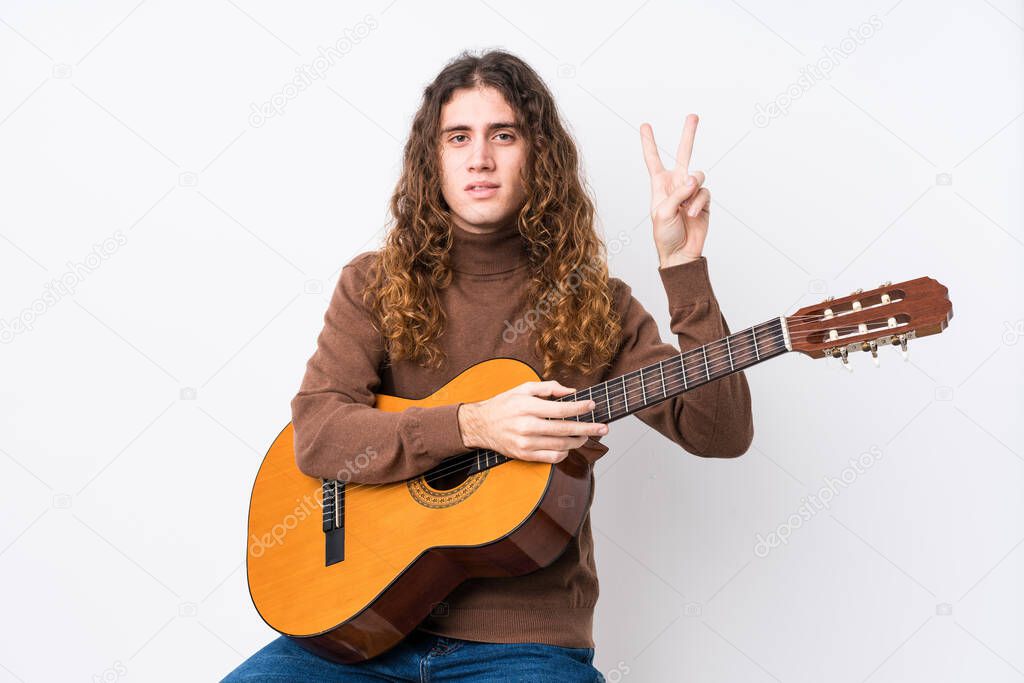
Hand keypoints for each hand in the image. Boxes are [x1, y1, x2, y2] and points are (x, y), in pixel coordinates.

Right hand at [458, 380, 607, 462]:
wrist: (480, 425)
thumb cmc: (504, 404)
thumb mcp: (523, 389)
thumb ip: (548, 388)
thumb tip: (572, 392)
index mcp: (527, 407)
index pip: (560, 409)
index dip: (580, 408)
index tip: (593, 406)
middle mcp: (526, 426)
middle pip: (565, 430)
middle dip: (588, 429)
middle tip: (604, 428)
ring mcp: (525, 443)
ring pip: (561, 445)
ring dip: (579, 441)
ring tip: (588, 435)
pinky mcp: (524, 455)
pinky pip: (551, 457)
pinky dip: (564, 452)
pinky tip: (569, 446)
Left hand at [640, 113, 710, 266]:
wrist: (680, 253)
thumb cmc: (664, 234)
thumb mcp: (662, 212)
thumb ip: (677, 193)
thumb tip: (695, 178)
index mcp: (660, 184)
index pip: (653, 159)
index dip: (648, 142)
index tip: (645, 125)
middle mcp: (676, 184)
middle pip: (684, 154)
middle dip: (688, 135)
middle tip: (693, 116)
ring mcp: (691, 191)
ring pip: (698, 176)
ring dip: (693, 191)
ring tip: (687, 207)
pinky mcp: (704, 200)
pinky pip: (705, 193)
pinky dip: (699, 203)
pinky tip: (692, 214)